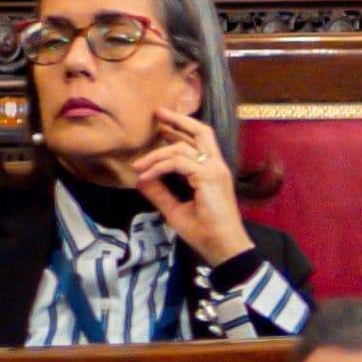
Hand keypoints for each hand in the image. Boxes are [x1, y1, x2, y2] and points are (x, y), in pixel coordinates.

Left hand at [130, 110, 252, 262]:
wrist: (223, 248)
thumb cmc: (205, 233)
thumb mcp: (175, 210)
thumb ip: (160, 193)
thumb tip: (141, 179)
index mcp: (213, 172)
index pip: (198, 142)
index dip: (179, 132)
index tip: (161, 129)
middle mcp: (217, 166)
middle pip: (201, 132)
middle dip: (178, 120)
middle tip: (158, 114)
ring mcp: (214, 170)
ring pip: (182, 148)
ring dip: (156, 154)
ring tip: (138, 164)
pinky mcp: (208, 177)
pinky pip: (177, 163)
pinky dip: (159, 167)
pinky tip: (145, 176)